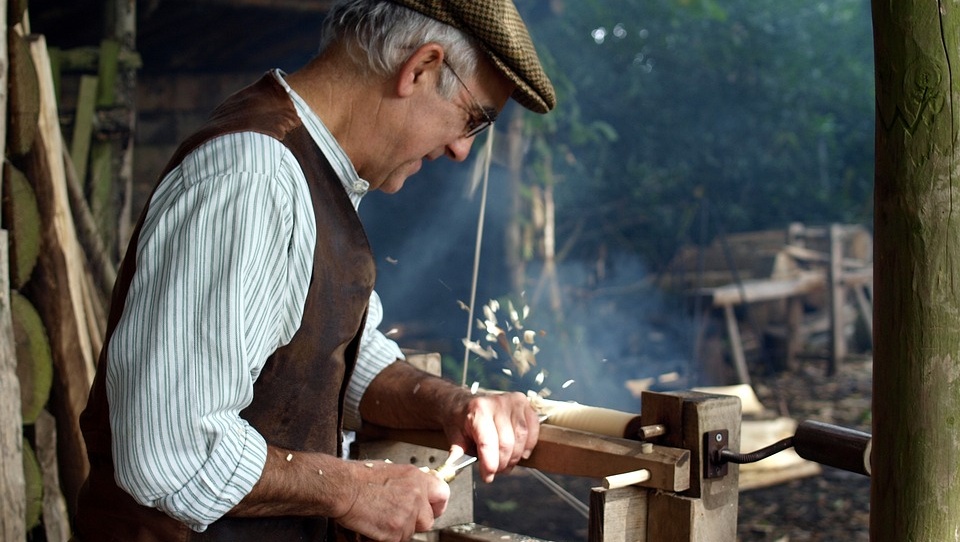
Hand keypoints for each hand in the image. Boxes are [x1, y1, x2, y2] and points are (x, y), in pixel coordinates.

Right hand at [335, 460, 449, 541]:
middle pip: (428, 520)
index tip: (432, 508)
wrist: (343, 488)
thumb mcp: (392, 470)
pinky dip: (387, 536)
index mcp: (417, 479)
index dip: (437, 504)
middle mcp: (416, 496)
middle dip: (416, 522)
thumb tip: (418, 489)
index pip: (443, 494)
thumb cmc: (360, 477)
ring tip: (382, 517)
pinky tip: (376, 524)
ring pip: (411, 532)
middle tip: (400, 517)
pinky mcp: (395, 531)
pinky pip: (397, 539)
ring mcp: (407, 515)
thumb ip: (410, 482)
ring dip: (399, 529)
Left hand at [446, 391, 539, 482]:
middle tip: (495, 471)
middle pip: (506, 443)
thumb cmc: (461, 421)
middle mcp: (497, 403)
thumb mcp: (454, 436)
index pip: (487, 442)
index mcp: (477, 410)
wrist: (466, 403)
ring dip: (515, 457)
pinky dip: (528, 445)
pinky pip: (532, 429)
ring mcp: (513, 402)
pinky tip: (520, 453)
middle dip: (502, 463)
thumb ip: (457, 453)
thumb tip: (454, 468)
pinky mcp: (524, 404)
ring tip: (506, 464)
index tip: (487, 476)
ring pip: (521, 437)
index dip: (490, 463)